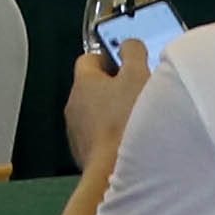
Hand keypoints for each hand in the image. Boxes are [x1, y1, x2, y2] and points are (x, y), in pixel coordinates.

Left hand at [58, 20, 154, 174]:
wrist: (117, 170)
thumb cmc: (126, 121)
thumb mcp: (137, 74)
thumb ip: (132, 52)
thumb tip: (129, 44)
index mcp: (83, 82)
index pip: (90, 59)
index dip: (109, 57)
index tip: (128, 62)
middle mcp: (74, 106)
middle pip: (93, 88)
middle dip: (115, 88)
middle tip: (139, 91)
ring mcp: (77, 132)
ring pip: (96, 115)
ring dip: (114, 114)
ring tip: (139, 119)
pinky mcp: (85, 155)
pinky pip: (100, 138)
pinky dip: (114, 136)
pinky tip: (133, 141)